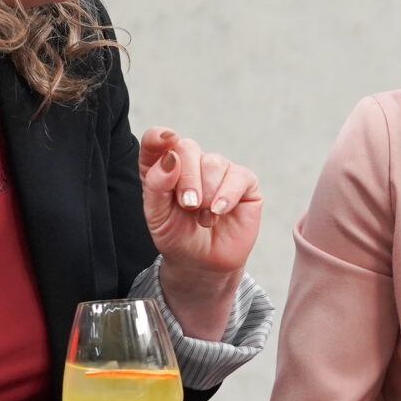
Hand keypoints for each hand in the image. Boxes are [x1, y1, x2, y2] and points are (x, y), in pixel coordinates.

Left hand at [141, 126, 262, 288]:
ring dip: (207, 193)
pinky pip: (238, 176)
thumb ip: (156, 185)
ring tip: (204, 218)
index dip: (159, 136)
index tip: (165, 139)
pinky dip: (227, 195)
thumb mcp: (157, 216)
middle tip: (188, 205)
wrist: (203, 264)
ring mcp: (219, 171)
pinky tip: (220, 211)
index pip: (157, 141)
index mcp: (163, 167)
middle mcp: (191, 163)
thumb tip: (169, 158)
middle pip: (187, 148)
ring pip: (214, 162)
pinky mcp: (244, 182)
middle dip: (187, 178)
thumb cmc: (177, 237)